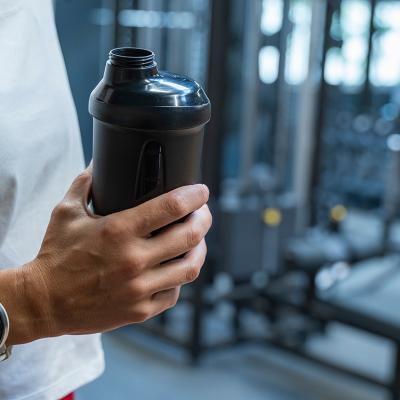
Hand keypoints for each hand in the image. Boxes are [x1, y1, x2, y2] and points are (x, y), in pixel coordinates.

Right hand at [3, 165, 210, 343]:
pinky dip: (180, 278)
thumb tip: (99, 161)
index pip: (171, 207)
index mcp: (118, 230)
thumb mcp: (66, 212)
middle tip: (203, 212)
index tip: (201, 191)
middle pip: (190, 235)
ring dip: (200, 249)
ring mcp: (139, 288)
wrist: (43, 302)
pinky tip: (175, 268)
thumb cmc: (55, 255)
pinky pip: (174, 293)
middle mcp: (133, 260)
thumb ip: (86, 183)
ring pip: (190, 267)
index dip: (194, 195)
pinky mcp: (140, 310)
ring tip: (198, 240)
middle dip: (204, 219)